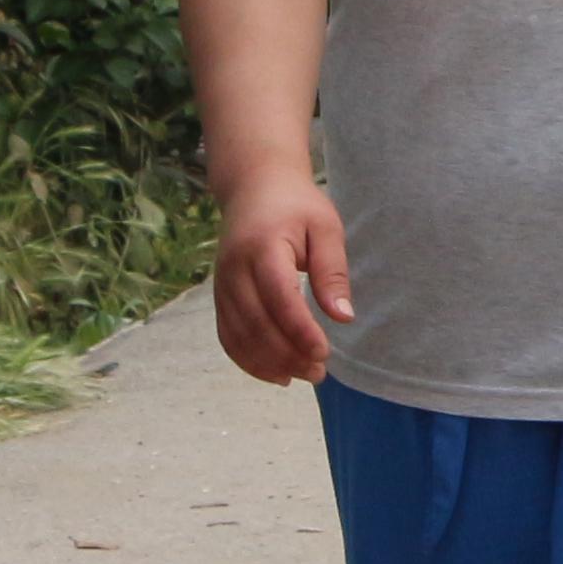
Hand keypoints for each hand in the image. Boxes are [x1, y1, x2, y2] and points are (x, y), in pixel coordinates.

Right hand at [212, 170, 351, 386]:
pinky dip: (247, 359)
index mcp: (263, 247)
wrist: (254, 187)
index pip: (278, 297)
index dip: (299, 330)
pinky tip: (275, 373)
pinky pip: (227, 335)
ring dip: (268, 363)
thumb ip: (333, 272)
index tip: (324, 353)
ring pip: (238, 334)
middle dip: (287, 354)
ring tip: (302, 376)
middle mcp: (234, 268)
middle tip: (319, 373)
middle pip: (255, 322)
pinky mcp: (219, 295)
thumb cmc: (297, 206)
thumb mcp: (325, 228)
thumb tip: (343, 317)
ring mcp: (221, 283)